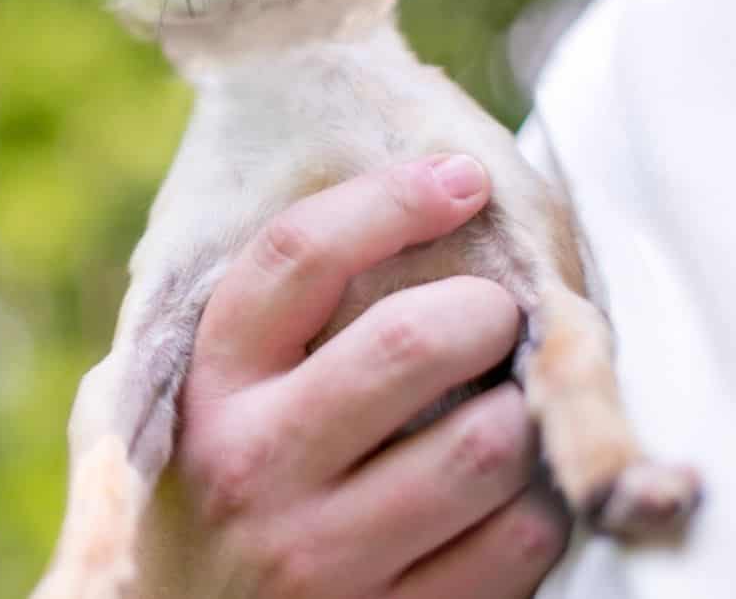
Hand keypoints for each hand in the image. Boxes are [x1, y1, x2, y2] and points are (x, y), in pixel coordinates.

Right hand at [134, 156, 569, 597]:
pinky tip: (509, 495)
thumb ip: (259, 324)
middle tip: (494, 317)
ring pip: (483, 448)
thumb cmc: (212, 491)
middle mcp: (252, 463)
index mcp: (207, 385)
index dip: (392, 201)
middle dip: (484, 313)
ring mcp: (317, 555)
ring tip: (501, 409)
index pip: (300, 257)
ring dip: (518, 416)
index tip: (461, 181)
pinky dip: (536, 508)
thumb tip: (384, 200)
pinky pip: (515, 548)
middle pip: (408, 344)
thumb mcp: (199, 400)